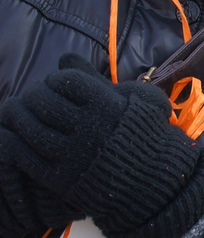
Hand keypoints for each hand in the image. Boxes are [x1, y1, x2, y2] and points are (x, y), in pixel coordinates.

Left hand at [0, 54, 203, 237]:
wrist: (154, 180)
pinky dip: (16, 142)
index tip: (55, 82)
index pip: (68, 81)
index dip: (56, 78)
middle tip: (33, 94)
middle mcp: (89, 129)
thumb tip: (65, 57)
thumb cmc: (147, 133)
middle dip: (34, 94)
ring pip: (32, 129)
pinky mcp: (62, 179)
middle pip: (46, 102)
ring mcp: (74, 155)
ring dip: (18, 115)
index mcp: (108, 106)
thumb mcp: (136, 98)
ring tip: (14, 109)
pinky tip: (14, 134)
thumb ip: (97, 77)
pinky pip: (28, 157)